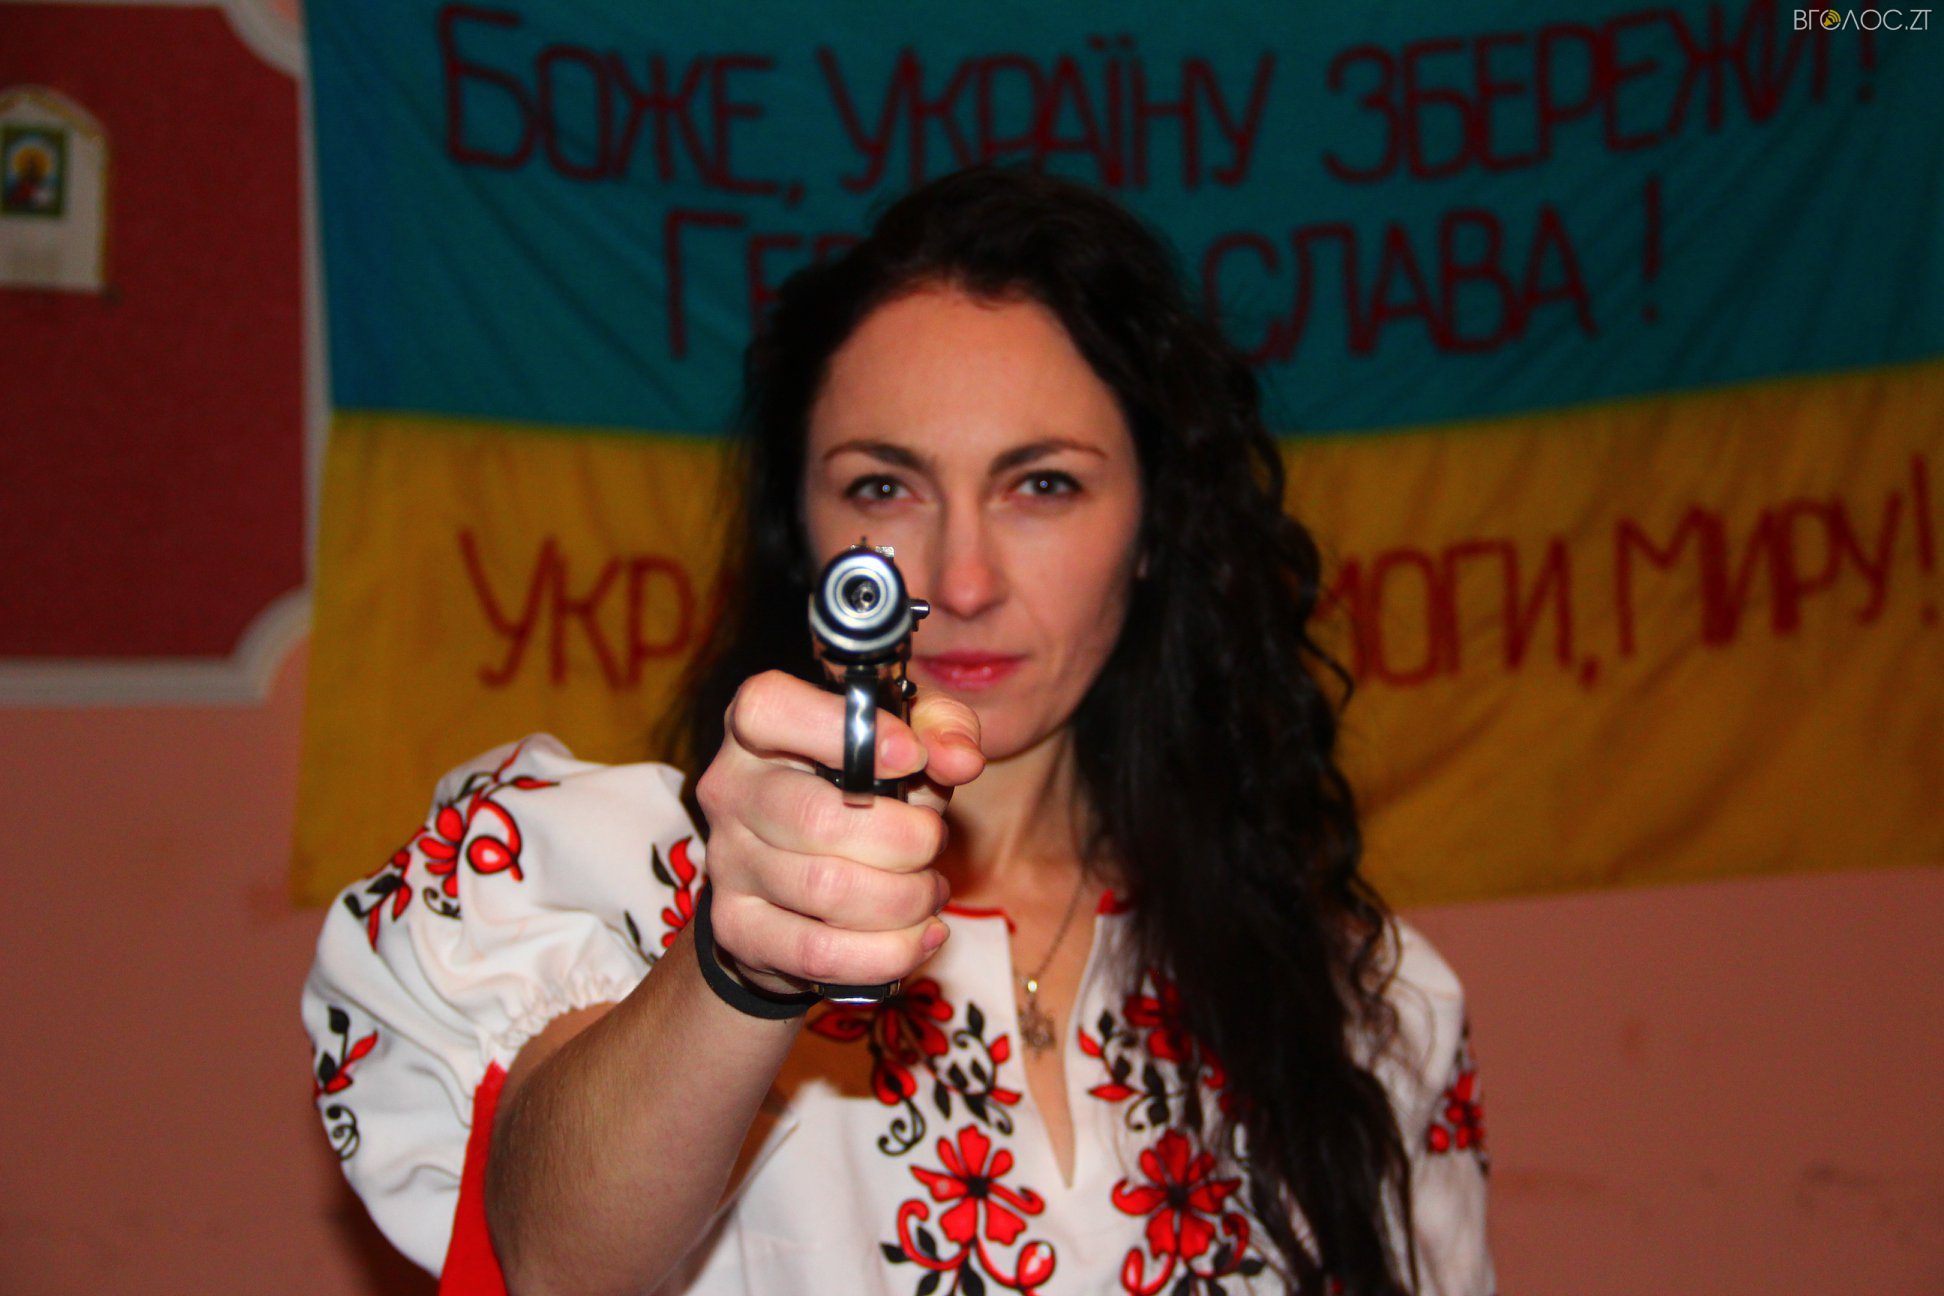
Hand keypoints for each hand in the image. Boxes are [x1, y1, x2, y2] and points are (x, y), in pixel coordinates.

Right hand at [694, 670, 983, 993]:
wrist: (798, 880)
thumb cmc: (861, 789)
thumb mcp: (906, 739)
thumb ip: (941, 730)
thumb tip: (960, 759)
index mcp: (759, 727)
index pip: (770, 709)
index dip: (846, 731)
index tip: (912, 756)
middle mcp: (730, 789)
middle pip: (818, 819)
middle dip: (906, 840)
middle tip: (934, 842)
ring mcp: (727, 862)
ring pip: (828, 892)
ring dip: (906, 898)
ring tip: (930, 890)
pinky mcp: (737, 929)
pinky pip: (820, 953)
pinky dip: (889, 952)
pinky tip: (921, 934)